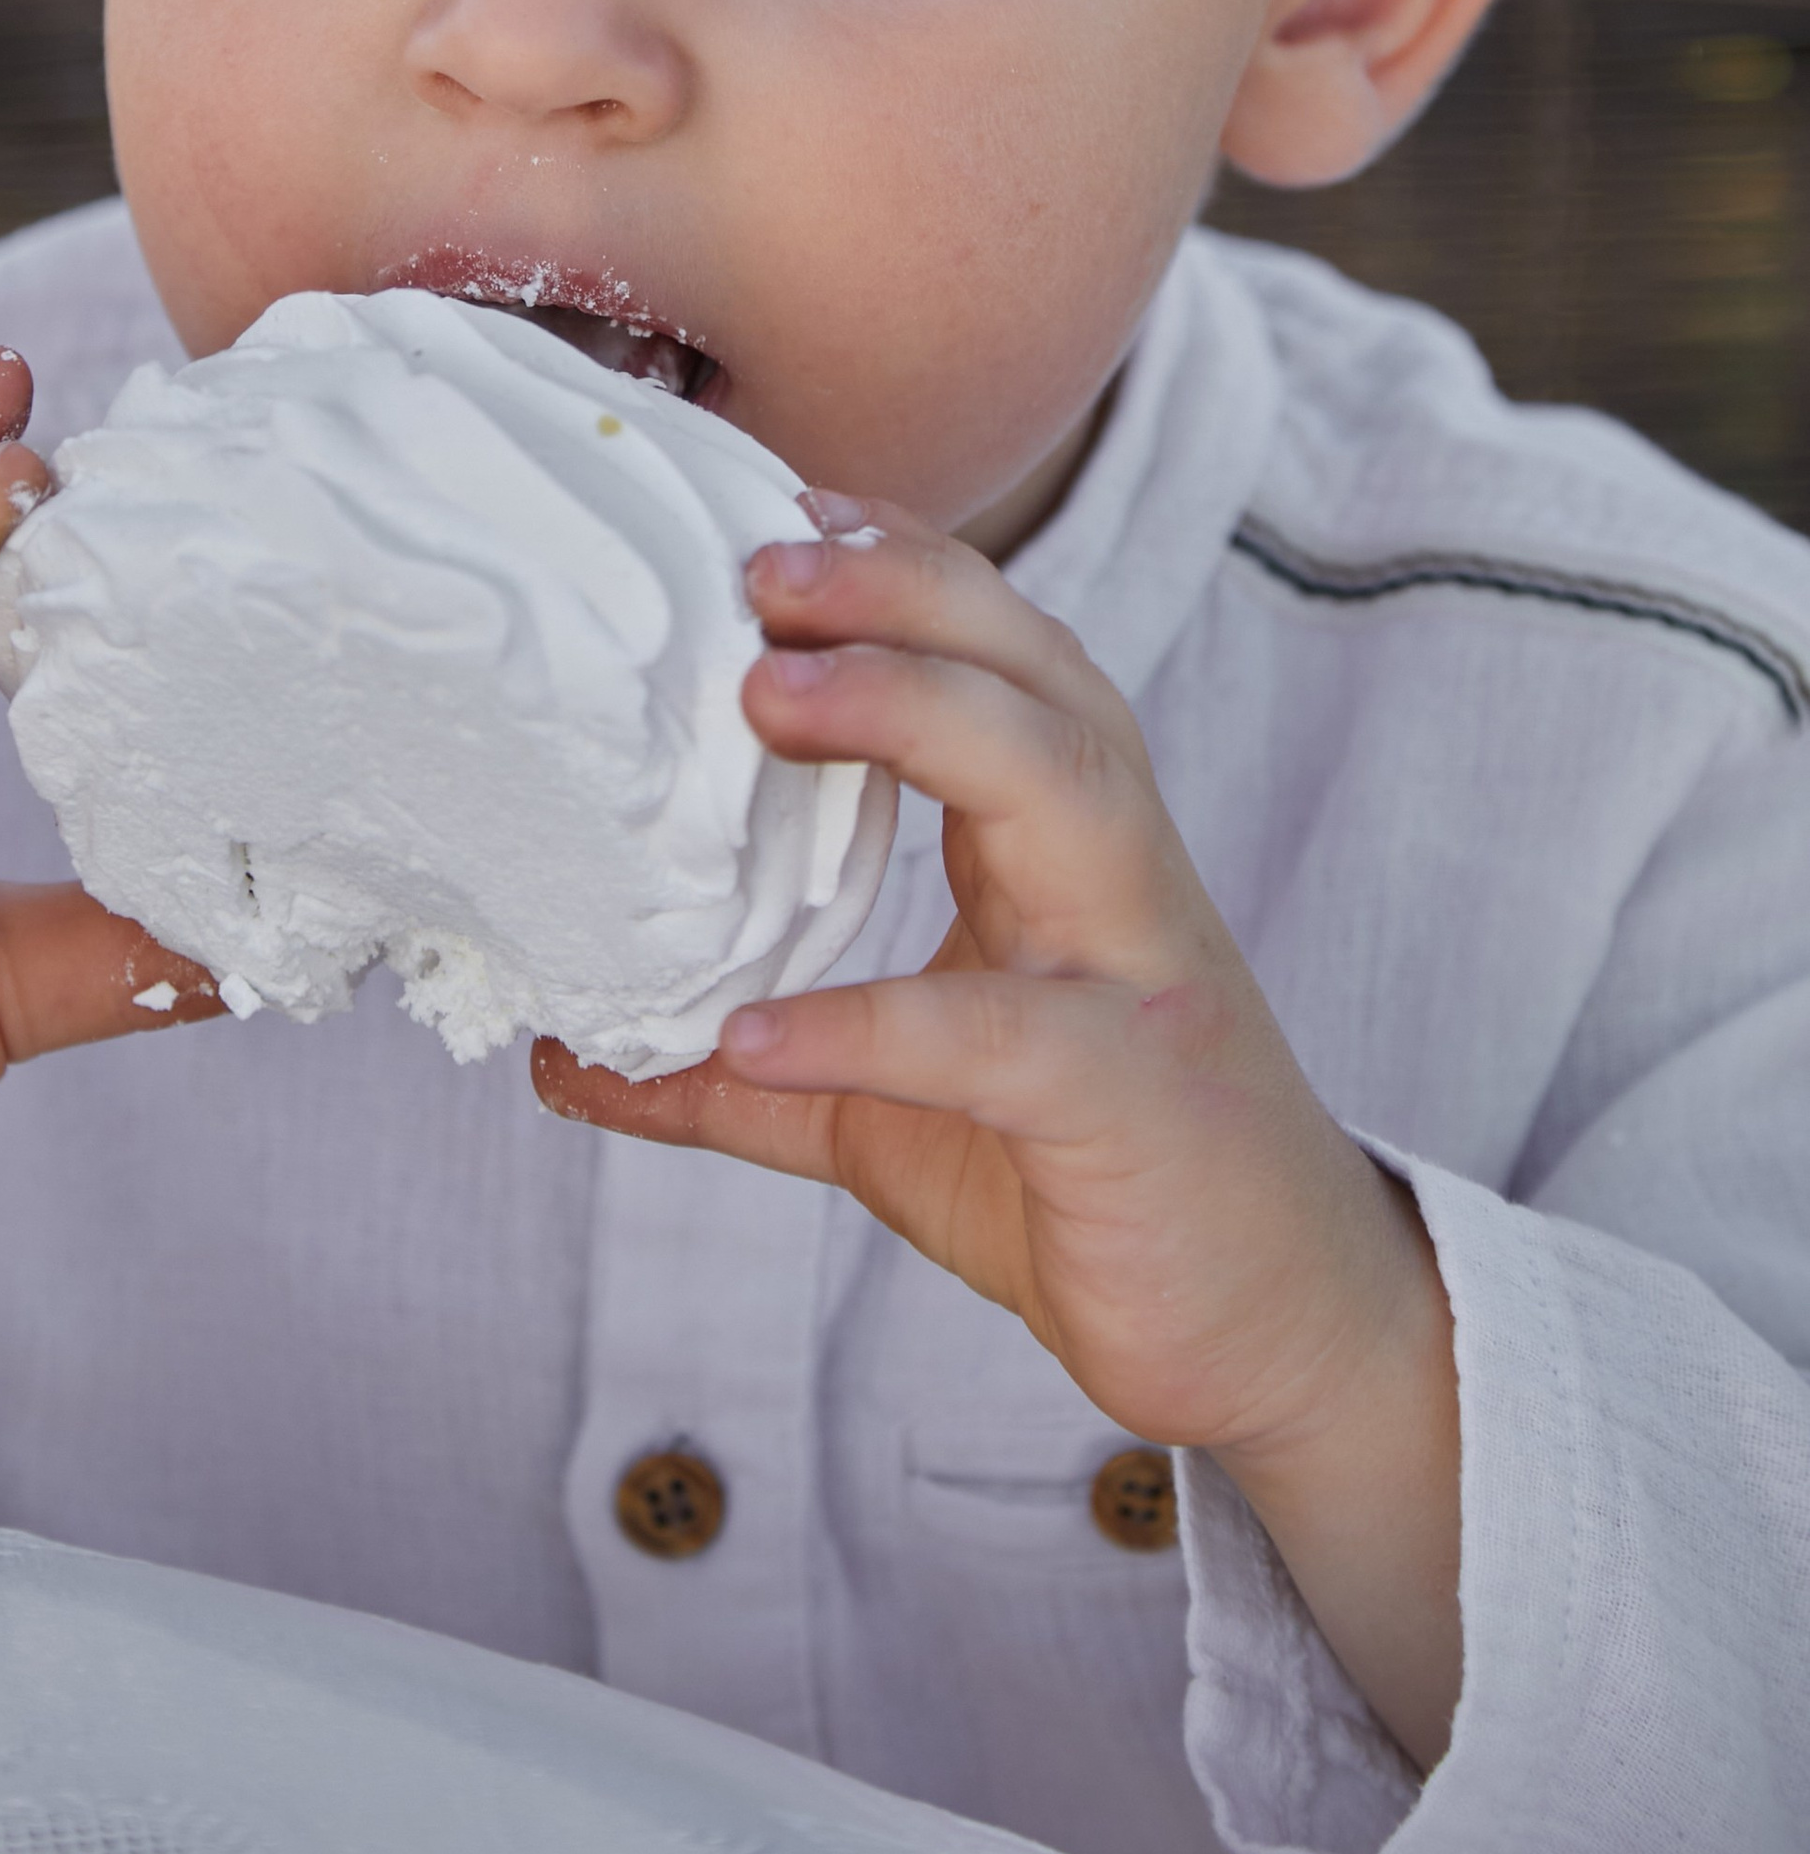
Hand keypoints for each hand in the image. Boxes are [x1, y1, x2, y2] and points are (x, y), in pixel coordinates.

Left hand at [533, 499, 1461, 1765]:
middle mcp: (1115, 877)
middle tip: (763, 567)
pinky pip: (1008, 1038)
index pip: (1000, 658)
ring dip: (921, 714)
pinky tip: (757, 1028)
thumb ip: (751, 1078)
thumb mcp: (890, 1119)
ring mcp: (1136, 977)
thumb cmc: (1098, 1185)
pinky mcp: (1131, 1104)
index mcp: (1065, 850)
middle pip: (1039, 675)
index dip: (900, 572)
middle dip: (909, 595)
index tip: (775, 512)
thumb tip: (571, 1060)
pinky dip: (879, 1021)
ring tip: (769, 696)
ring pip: (1063, 787)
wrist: (1282, 1340)